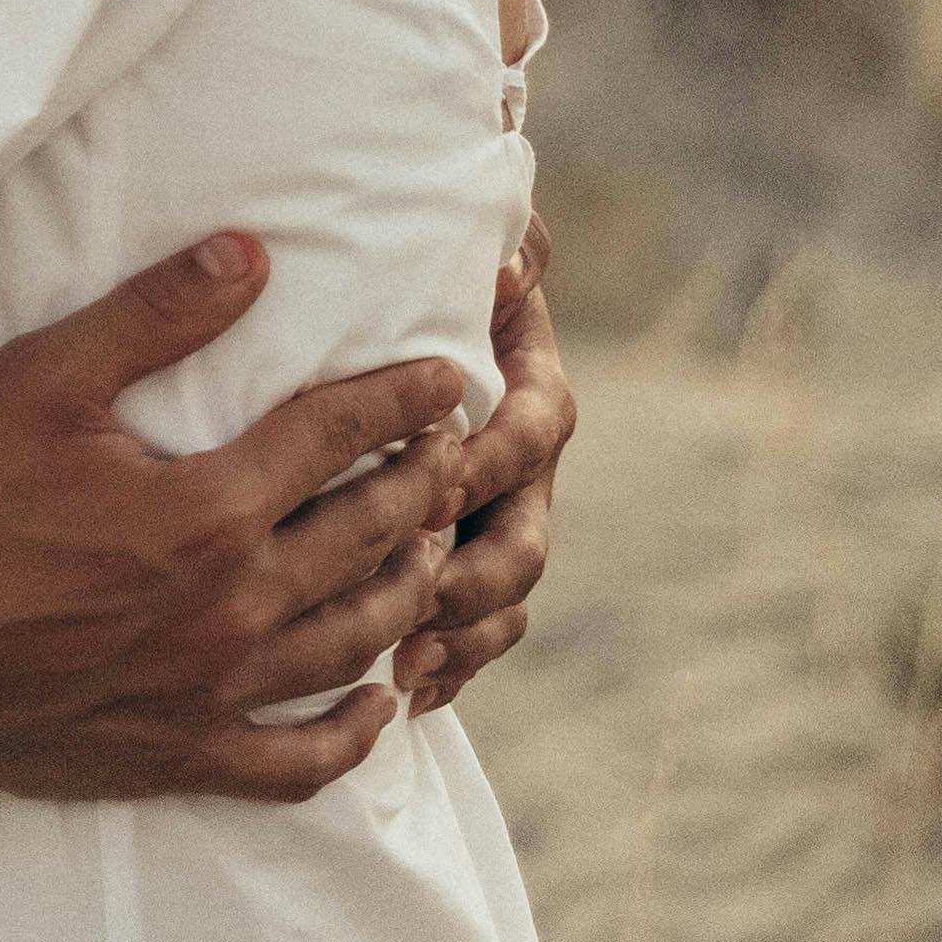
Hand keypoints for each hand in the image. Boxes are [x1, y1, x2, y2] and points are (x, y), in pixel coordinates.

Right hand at [0, 236, 471, 802]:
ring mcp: (209, 694)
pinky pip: (298, 763)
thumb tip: (251, 251)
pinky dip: (354, 735)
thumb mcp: (45, 375)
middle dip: (424, 489)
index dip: (399, 398)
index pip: (335, 437)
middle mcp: (230, 609)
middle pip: (365, 541)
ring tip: (433, 552)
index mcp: (207, 511)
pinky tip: (380, 702)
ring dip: (407, 593)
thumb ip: (156, 312)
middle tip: (458, 454)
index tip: (446, 376)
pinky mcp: (176, 756)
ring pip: (352, 645)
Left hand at [394, 218, 570, 716]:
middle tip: (420, 593)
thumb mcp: (462, 246)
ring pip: (505, 599)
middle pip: (526, 538)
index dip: (491, 458)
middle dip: (477, 575)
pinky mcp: (464, 567)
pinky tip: (409, 696)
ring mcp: (499, 526)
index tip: (435, 474)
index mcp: (531, 393)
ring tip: (409, 665)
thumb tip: (509, 265)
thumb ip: (504, 246)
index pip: (532, 432)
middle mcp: (524, 471)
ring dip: (464, 636)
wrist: (410, 323)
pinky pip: (478, 635)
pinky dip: (452, 667)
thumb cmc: (426, 272)